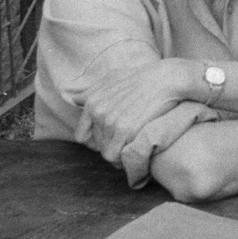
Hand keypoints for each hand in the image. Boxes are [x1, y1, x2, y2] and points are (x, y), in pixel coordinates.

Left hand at [75, 57, 194, 154]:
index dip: (95, 142)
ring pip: (107, 153)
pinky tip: (136, 153)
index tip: (109, 141)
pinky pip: (118, 157)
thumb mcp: (113, 78)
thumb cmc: (142, 78)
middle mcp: (99, 112)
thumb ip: (91, 91)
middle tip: (126, 144)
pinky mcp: (126, 130)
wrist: (167, 79)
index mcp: (93, 102)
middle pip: (97, 146)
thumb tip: (71, 96)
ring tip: (132, 150)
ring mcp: (111, 122)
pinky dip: (125, 160)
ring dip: (119, 155)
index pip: (82, 136)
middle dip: (110, 147)